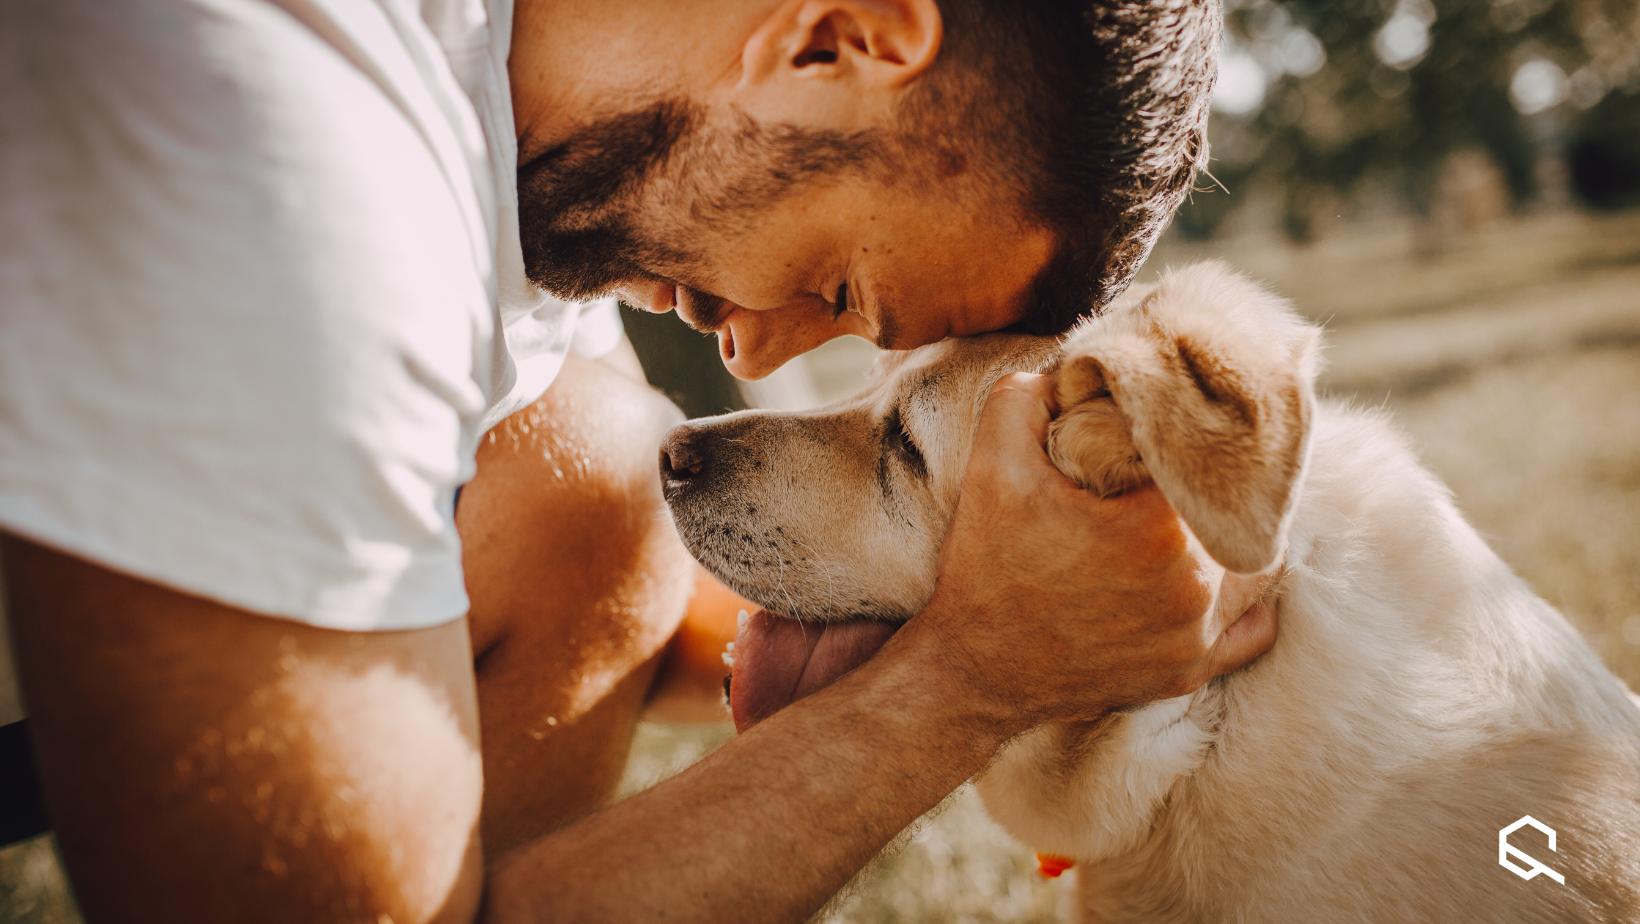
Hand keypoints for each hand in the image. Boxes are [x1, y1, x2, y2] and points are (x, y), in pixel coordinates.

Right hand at [909, 373, 1277, 732]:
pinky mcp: (1189, 671)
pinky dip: (1243, 599)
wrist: (972, 671)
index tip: (1161, 431)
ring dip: (1231, 536)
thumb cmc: (986, 568)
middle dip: (1208, 486)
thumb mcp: (993, 465)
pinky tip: (1214, 573)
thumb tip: (1072, 371)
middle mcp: (1194, 586)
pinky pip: (1252, 628)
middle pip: (1236, 509)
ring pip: (1255, 565)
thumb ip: (1028, 396)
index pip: (1205, 458)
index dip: (1186, 436)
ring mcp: (1197, 636)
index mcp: (1158, 529)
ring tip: (1195, 515)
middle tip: (1176, 470)